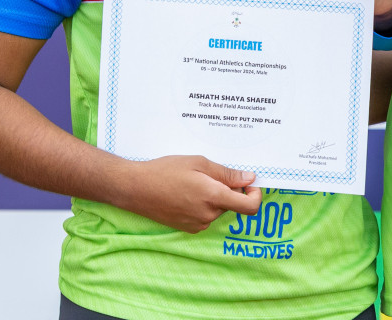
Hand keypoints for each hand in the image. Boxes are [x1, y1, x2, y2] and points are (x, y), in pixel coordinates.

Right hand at [115, 155, 260, 232]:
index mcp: (213, 197)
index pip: (249, 207)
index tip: (250, 184)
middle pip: (232, 204)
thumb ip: (227, 174)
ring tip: (193, 182)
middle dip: (229, 189)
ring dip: (215, 196)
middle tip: (210, 173)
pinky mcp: (188, 228)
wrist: (135, 188)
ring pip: (218, 209)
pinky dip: (204, 204)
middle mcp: (208, 215)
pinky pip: (206, 215)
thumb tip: (249, 179)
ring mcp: (197, 224)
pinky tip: (186, 193)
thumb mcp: (199, 163)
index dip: (255, 195)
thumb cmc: (165, 171)